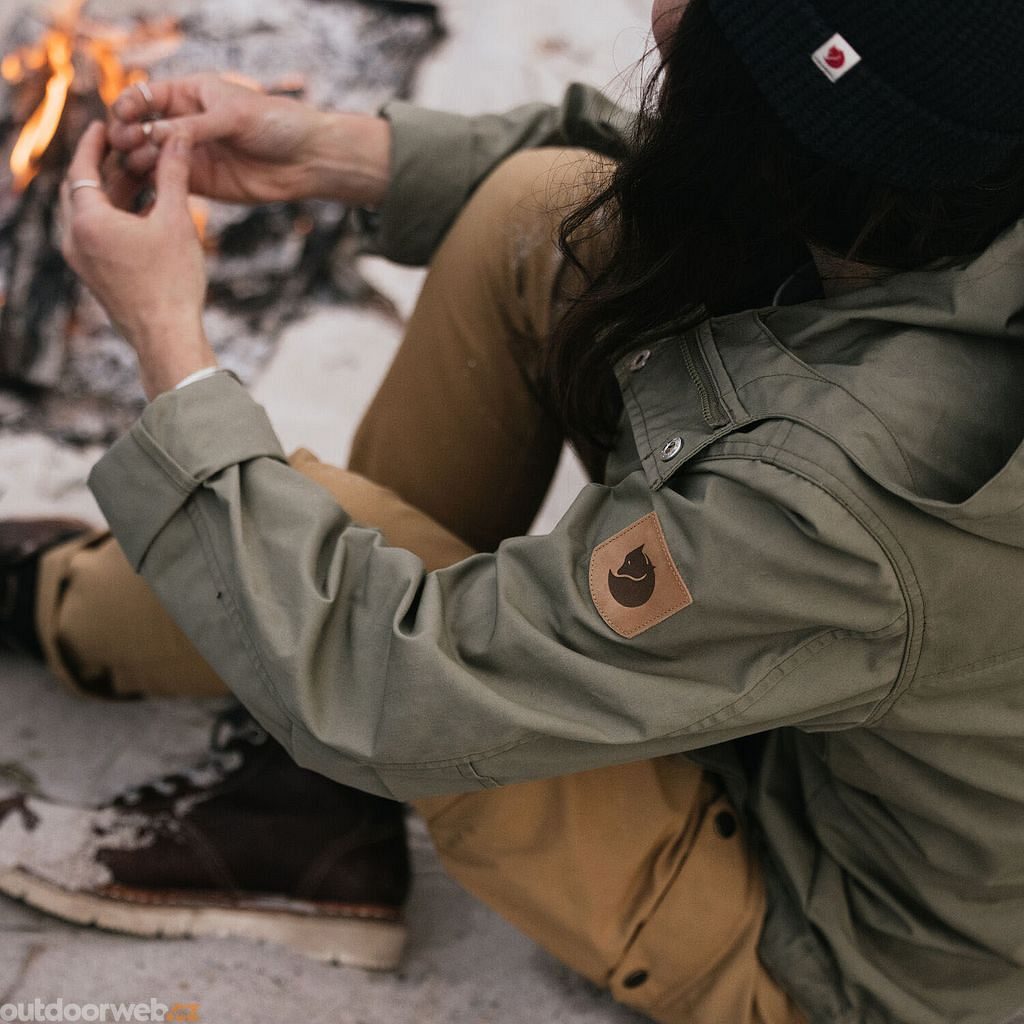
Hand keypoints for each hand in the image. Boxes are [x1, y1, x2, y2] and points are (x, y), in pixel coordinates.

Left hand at [62, 122, 215, 399]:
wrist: (166, 337)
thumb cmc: (172, 281)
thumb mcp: (176, 220)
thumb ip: (173, 175)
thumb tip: (178, 138)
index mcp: (88, 221)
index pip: (81, 168)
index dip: (93, 143)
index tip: (104, 125)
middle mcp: (76, 240)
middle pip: (80, 190)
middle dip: (101, 167)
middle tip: (121, 148)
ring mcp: (83, 262)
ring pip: (89, 215)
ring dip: (111, 194)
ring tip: (138, 179)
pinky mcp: (96, 278)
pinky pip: (97, 237)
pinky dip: (114, 219)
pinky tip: (142, 216)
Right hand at [107, 74, 390, 206]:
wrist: (306, 159)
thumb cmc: (274, 125)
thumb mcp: (232, 118)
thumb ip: (192, 127)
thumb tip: (150, 133)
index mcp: (189, 93)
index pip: (146, 96)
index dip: (130, 105)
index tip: (123, 116)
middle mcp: (183, 123)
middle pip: (140, 128)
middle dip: (127, 135)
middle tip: (123, 146)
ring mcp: (189, 154)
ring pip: (149, 156)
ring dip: (135, 161)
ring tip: (132, 168)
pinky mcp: (199, 182)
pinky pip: (167, 182)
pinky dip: (153, 185)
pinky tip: (145, 189)